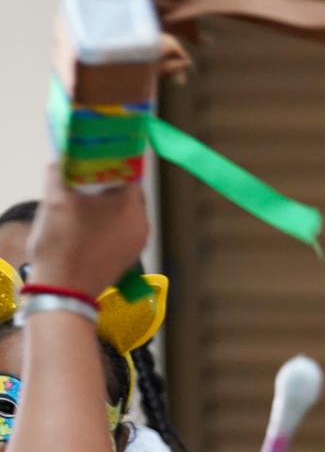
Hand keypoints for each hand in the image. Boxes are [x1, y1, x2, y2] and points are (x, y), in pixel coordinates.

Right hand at [24, 168, 148, 294]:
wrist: (65, 291)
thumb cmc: (62, 244)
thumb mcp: (54, 200)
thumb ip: (59, 173)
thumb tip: (62, 161)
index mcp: (131, 205)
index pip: (130, 172)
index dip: (110, 163)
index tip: (93, 160)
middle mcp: (143, 223)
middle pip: (128, 193)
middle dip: (107, 185)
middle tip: (84, 182)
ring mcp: (138, 242)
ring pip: (125, 212)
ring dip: (106, 205)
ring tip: (82, 205)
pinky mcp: (129, 256)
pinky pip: (122, 230)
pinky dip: (108, 223)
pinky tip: (87, 226)